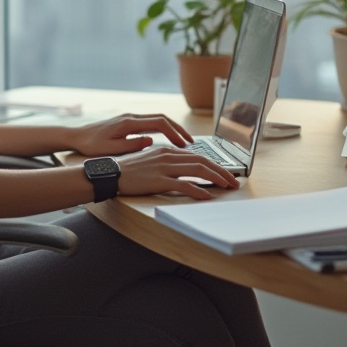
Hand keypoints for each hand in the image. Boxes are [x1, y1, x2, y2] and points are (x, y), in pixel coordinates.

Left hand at [68, 113, 193, 156]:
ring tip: (183, 142)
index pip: (159, 124)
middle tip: (191, 142)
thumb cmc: (91, 145)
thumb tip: (151, 140)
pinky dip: (163, 130)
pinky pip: (151, 123)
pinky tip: (168, 140)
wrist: (77, 136)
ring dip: (172, 129)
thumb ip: (132, 145)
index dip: (174, 133)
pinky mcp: (129, 122)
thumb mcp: (111, 149)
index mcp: (129, 123)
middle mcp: (132, 117)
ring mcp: (130, 118)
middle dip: (178, 129)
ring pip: (158, 119)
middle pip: (162, 118)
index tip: (183, 145)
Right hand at [112, 146, 239, 199]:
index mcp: (168, 151)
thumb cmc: (131, 171)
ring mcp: (164, 167)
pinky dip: (199, 190)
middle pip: (203, 162)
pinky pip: (184, 185)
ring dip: (216, 179)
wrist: (112, 174)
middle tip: (234, 182)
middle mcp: (169, 156)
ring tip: (227, 187)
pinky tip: (207, 196)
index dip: (216, 165)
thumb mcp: (153, 162)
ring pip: (198, 170)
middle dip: (222, 171)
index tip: (226, 174)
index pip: (199, 156)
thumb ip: (170, 164)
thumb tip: (187, 172)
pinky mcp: (158, 180)